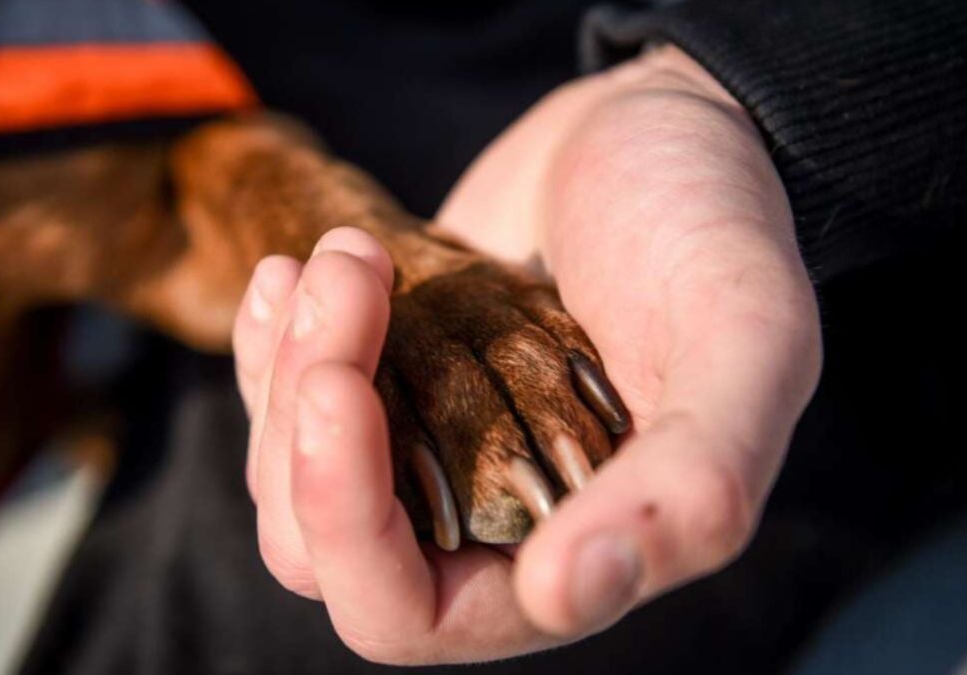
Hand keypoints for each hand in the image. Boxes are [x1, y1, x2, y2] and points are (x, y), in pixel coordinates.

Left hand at [235, 45, 821, 662]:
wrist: (657, 132)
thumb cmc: (713, 230)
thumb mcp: (743, 343)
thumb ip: (691, 486)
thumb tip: (569, 595)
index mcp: (566, 550)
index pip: (404, 612)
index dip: (346, 523)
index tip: (338, 385)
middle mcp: (480, 522)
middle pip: (315, 546)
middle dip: (300, 422)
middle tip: (345, 276)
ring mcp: (421, 452)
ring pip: (283, 477)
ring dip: (285, 367)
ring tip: (342, 256)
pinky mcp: (385, 384)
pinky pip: (280, 406)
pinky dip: (266, 344)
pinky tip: (287, 273)